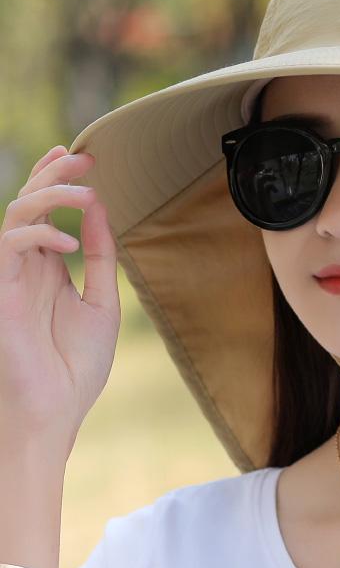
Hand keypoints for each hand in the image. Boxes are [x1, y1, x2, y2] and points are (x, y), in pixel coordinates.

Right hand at [0, 145, 119, 464]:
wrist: (56, 411)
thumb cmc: (77, 365)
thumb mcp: (102, 301)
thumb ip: (100, 256)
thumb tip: (101, 208)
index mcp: (47, 269)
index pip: (46, 213)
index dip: (58, 180)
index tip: (83, 156)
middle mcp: (25, 268)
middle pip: (28, 204)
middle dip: (53, 174)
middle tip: (83, 157)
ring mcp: (9, 278)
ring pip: (15, 215)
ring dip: (48, 195)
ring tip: (85, 193)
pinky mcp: (0, 292)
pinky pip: (8, 245)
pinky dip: (38, 234)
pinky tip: (69, 243)